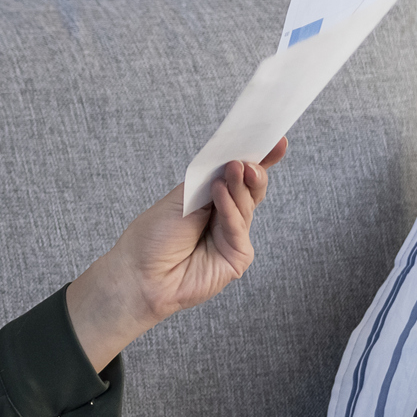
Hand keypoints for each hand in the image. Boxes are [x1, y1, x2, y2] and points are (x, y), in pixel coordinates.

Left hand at [65, 138, 287, 371]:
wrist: (139, 274)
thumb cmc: (153, 237)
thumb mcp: (180, 198)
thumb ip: (208, 181)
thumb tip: (233, 158)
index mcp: (211, 199)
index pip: (239, 176)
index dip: (258, 159)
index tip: (276, 142)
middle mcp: (225, 217)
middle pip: (249, 190)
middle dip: (252, 172)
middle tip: (248, 159)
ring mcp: (233, 237)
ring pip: (246, 206)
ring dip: (239, 186)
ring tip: (234, 169)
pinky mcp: (237, 257)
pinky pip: (239, 228)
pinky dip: (231, 210)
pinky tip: (221, 194)